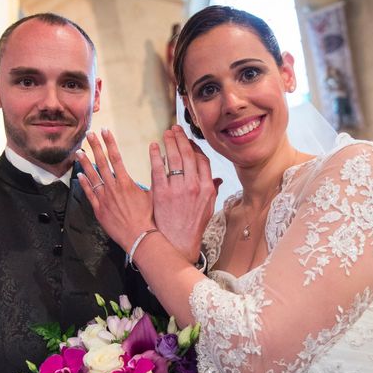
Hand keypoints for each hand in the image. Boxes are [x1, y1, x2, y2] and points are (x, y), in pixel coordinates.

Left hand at [77, 129, 154, 251]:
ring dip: (85, 163)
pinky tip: (80, 175)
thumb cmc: (149, 217)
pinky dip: (84, 184)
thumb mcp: (154, 194)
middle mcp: (113, 188)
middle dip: (95, 147)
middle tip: (89, 134)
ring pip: (92, 176)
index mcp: (126, 182)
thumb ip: (155, 177)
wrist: (139, 236)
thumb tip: (162, 162)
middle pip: (102, 162)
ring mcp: (104, 199)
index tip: (105, 131)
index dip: (110, 143)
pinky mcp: (99, 210)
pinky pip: (89, 194)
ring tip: (79, 151)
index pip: (116, 157)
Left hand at [150, 126, 220, 262]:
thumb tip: (218, 179)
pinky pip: (158, 169)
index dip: (195, 148)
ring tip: (166, 133)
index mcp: (206, 189)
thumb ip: (212, 191)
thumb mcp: (208, 209)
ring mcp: (177, 189)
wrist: (178, 243)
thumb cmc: (192, 227)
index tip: (188, 141)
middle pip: (188, 155)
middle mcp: (194, 187)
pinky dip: (156, 156)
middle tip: (175, 129)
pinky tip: (154, 147)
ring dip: (170, 143)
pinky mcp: (162, 193)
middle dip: (181, 139)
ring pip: (174, 159)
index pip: (202, 161)